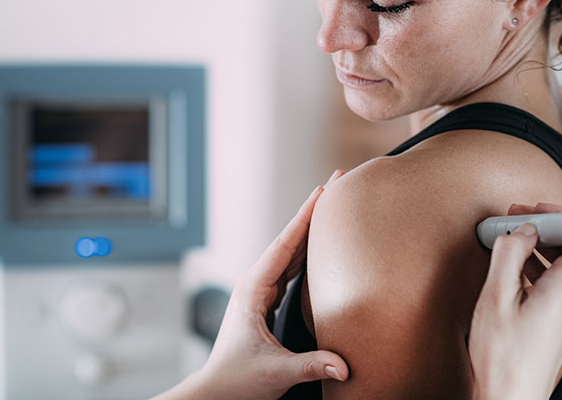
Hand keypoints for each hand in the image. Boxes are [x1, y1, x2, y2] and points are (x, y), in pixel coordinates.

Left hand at [151, 171, 348, 399]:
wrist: (217, 391)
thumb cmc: (237, 380)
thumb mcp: (276, 372)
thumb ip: (310, 364)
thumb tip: (344, 365)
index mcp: (253, 288)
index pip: (285, 244)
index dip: (305, 215)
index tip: (324, 189)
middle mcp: (255, 282)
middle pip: (289, 239)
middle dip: (313, 211)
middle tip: (337, 183)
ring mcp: (260, 289)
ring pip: (290, 250)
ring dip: (311, 227)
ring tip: (334, 205)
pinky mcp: (266, 298)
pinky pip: (291, 266)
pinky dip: (307, 249)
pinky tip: (322, 243)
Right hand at [469, 203, 561, 399]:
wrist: (510, 394)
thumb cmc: (505, 356)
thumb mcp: (497, 296)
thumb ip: (508, 255)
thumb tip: (518, 232)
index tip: (538, 208)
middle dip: (546, 225)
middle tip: (517, 217)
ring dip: (538, 244)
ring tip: (509, 236)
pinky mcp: (557, 316)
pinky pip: (554, 279)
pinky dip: (535, 264)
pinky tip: (510, 264)